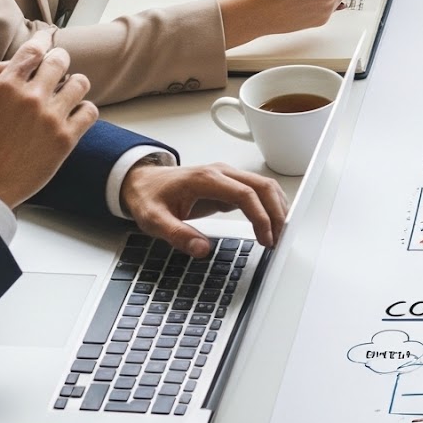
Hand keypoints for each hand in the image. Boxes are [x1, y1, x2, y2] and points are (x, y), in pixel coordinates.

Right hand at [0, 30, 97, 208]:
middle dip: (58, 60)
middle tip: (56, 66)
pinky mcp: (66, 139)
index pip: (34, 49)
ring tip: (66, 92)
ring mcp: (51, 118)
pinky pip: (90, 111)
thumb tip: (13, 60)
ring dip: (74, 83)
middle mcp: (31, 97)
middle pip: (60, 60)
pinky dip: (84, 109)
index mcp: (5, 86)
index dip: (43, 39)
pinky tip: (73, 114)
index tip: (47, 37)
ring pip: (80, 83)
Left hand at [119, 159, 290, 256]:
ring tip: (279, 234)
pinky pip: (257, 191)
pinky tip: (271, 223)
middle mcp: (221, 173)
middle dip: (277, 213)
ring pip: (264, 186)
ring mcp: (227, 176)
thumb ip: (177, 235)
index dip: (261, 217)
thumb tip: (202, 249)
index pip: (245, 194)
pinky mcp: (228, 184)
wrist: (142, 182)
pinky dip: (269, 206)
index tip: (266, 239)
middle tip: (280, 240)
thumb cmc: (149, 198)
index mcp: (206, 179)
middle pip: (263, 186)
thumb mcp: (154, 220)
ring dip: (276, 208)